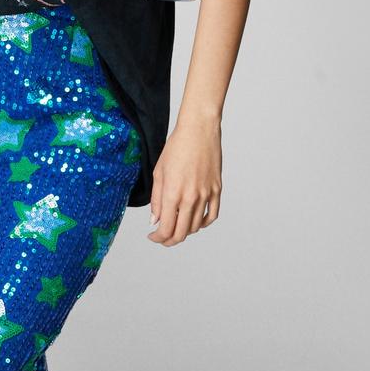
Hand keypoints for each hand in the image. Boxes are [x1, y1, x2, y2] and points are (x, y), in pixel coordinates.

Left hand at [147, 117, 221, 244]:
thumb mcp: (159, 173)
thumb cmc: (176, 147)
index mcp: (172, 193)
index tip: (153, 236)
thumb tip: (156, 220)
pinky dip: (203, 224)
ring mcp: (206, 195)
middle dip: (169, 240)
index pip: (165, 229)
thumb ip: (156, 200)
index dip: (158, 238)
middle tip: (163, 237)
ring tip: (176, 226)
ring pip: (195, 226)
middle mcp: (190, 198)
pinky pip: (212, 215)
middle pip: (181, 233)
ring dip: (184, 231)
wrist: (199, 130)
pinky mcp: (217, 190)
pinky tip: (195, 222)